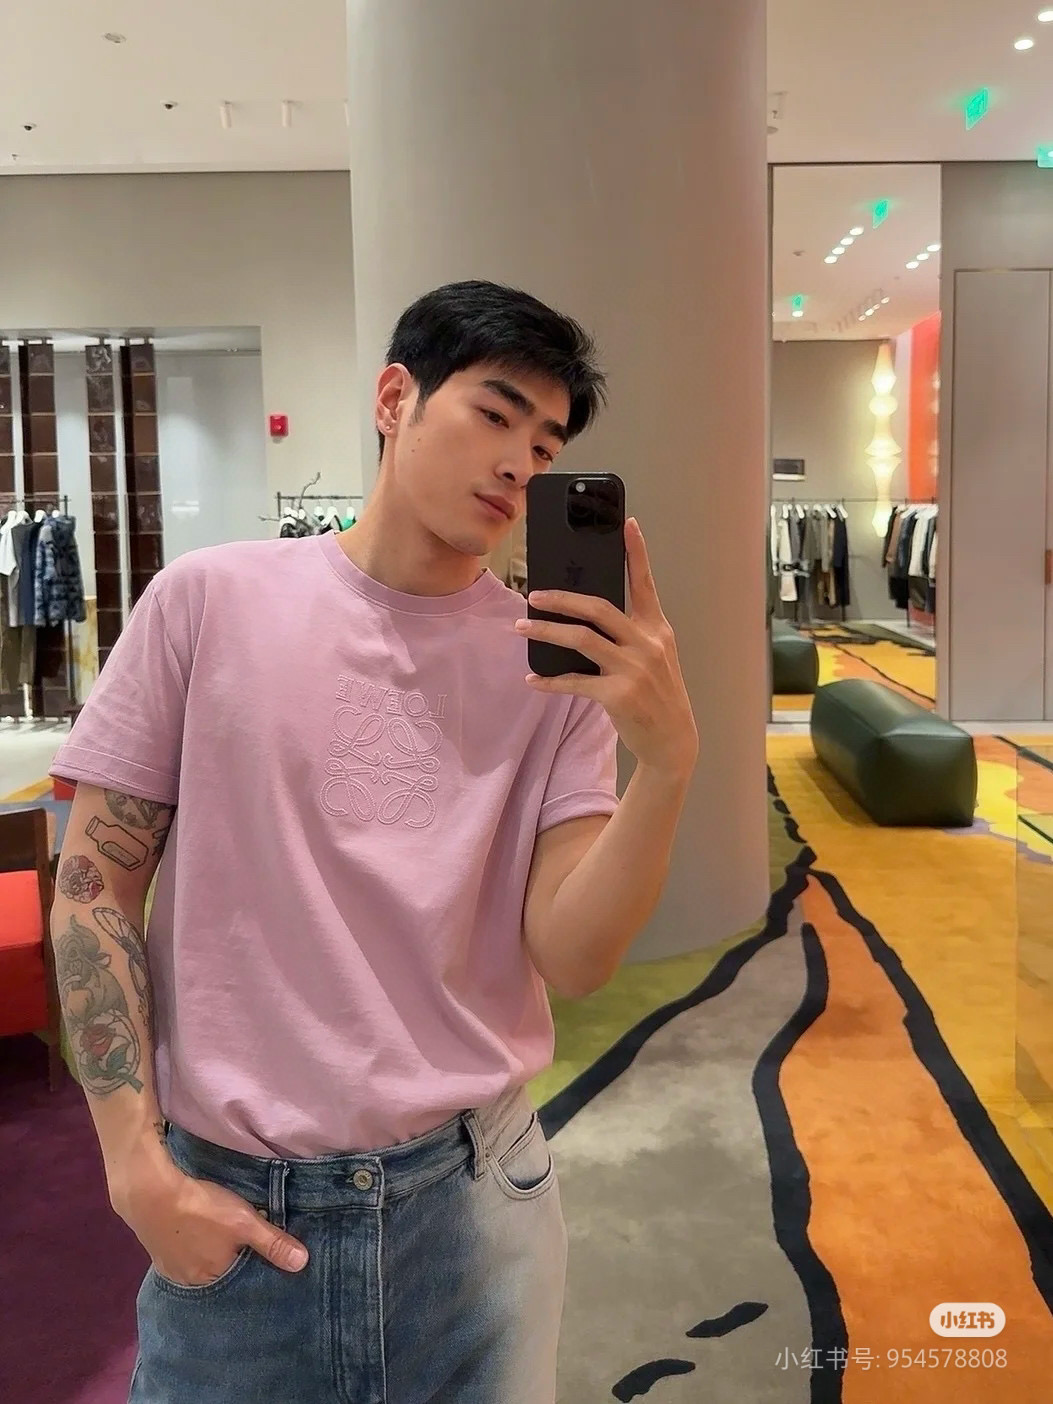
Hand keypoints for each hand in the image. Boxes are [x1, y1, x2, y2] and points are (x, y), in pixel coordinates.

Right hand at [112, 1154, 308, 1286]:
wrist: (150, 1193)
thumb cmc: (202, 1210)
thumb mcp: (244, 1223)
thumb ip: (272, 1243)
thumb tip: (302, 1264)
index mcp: (211, 1279)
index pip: (239, 1280)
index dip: (250, 1266)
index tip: (260, 1254)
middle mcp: (188, 1281)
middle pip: (217, 1272)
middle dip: (230, 1260)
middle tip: (240, 1242)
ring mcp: (168, 1267)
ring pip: (197, 1262)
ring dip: (208, 1251)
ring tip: (219, 1237)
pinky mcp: (155, 1249)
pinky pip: (180, 1252)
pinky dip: (190, 1245)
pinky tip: (194, 1233)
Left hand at [515, 517, 698, 777]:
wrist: (673, 740)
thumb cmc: (658, 695)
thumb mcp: (655, 657)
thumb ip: (630, 634)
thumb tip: (586, 616)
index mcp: (657, 630)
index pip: (645, 584)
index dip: (637, 552)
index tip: (626, 523)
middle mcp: (647, 644)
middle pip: (599, 608)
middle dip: (562, 599)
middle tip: (534, 594)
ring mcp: (633, 670)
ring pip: (581, 640)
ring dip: (546, 632)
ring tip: (521, 626)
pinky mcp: (618, 696)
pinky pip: (574, 682)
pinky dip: (550, 681)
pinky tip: (532, 680)